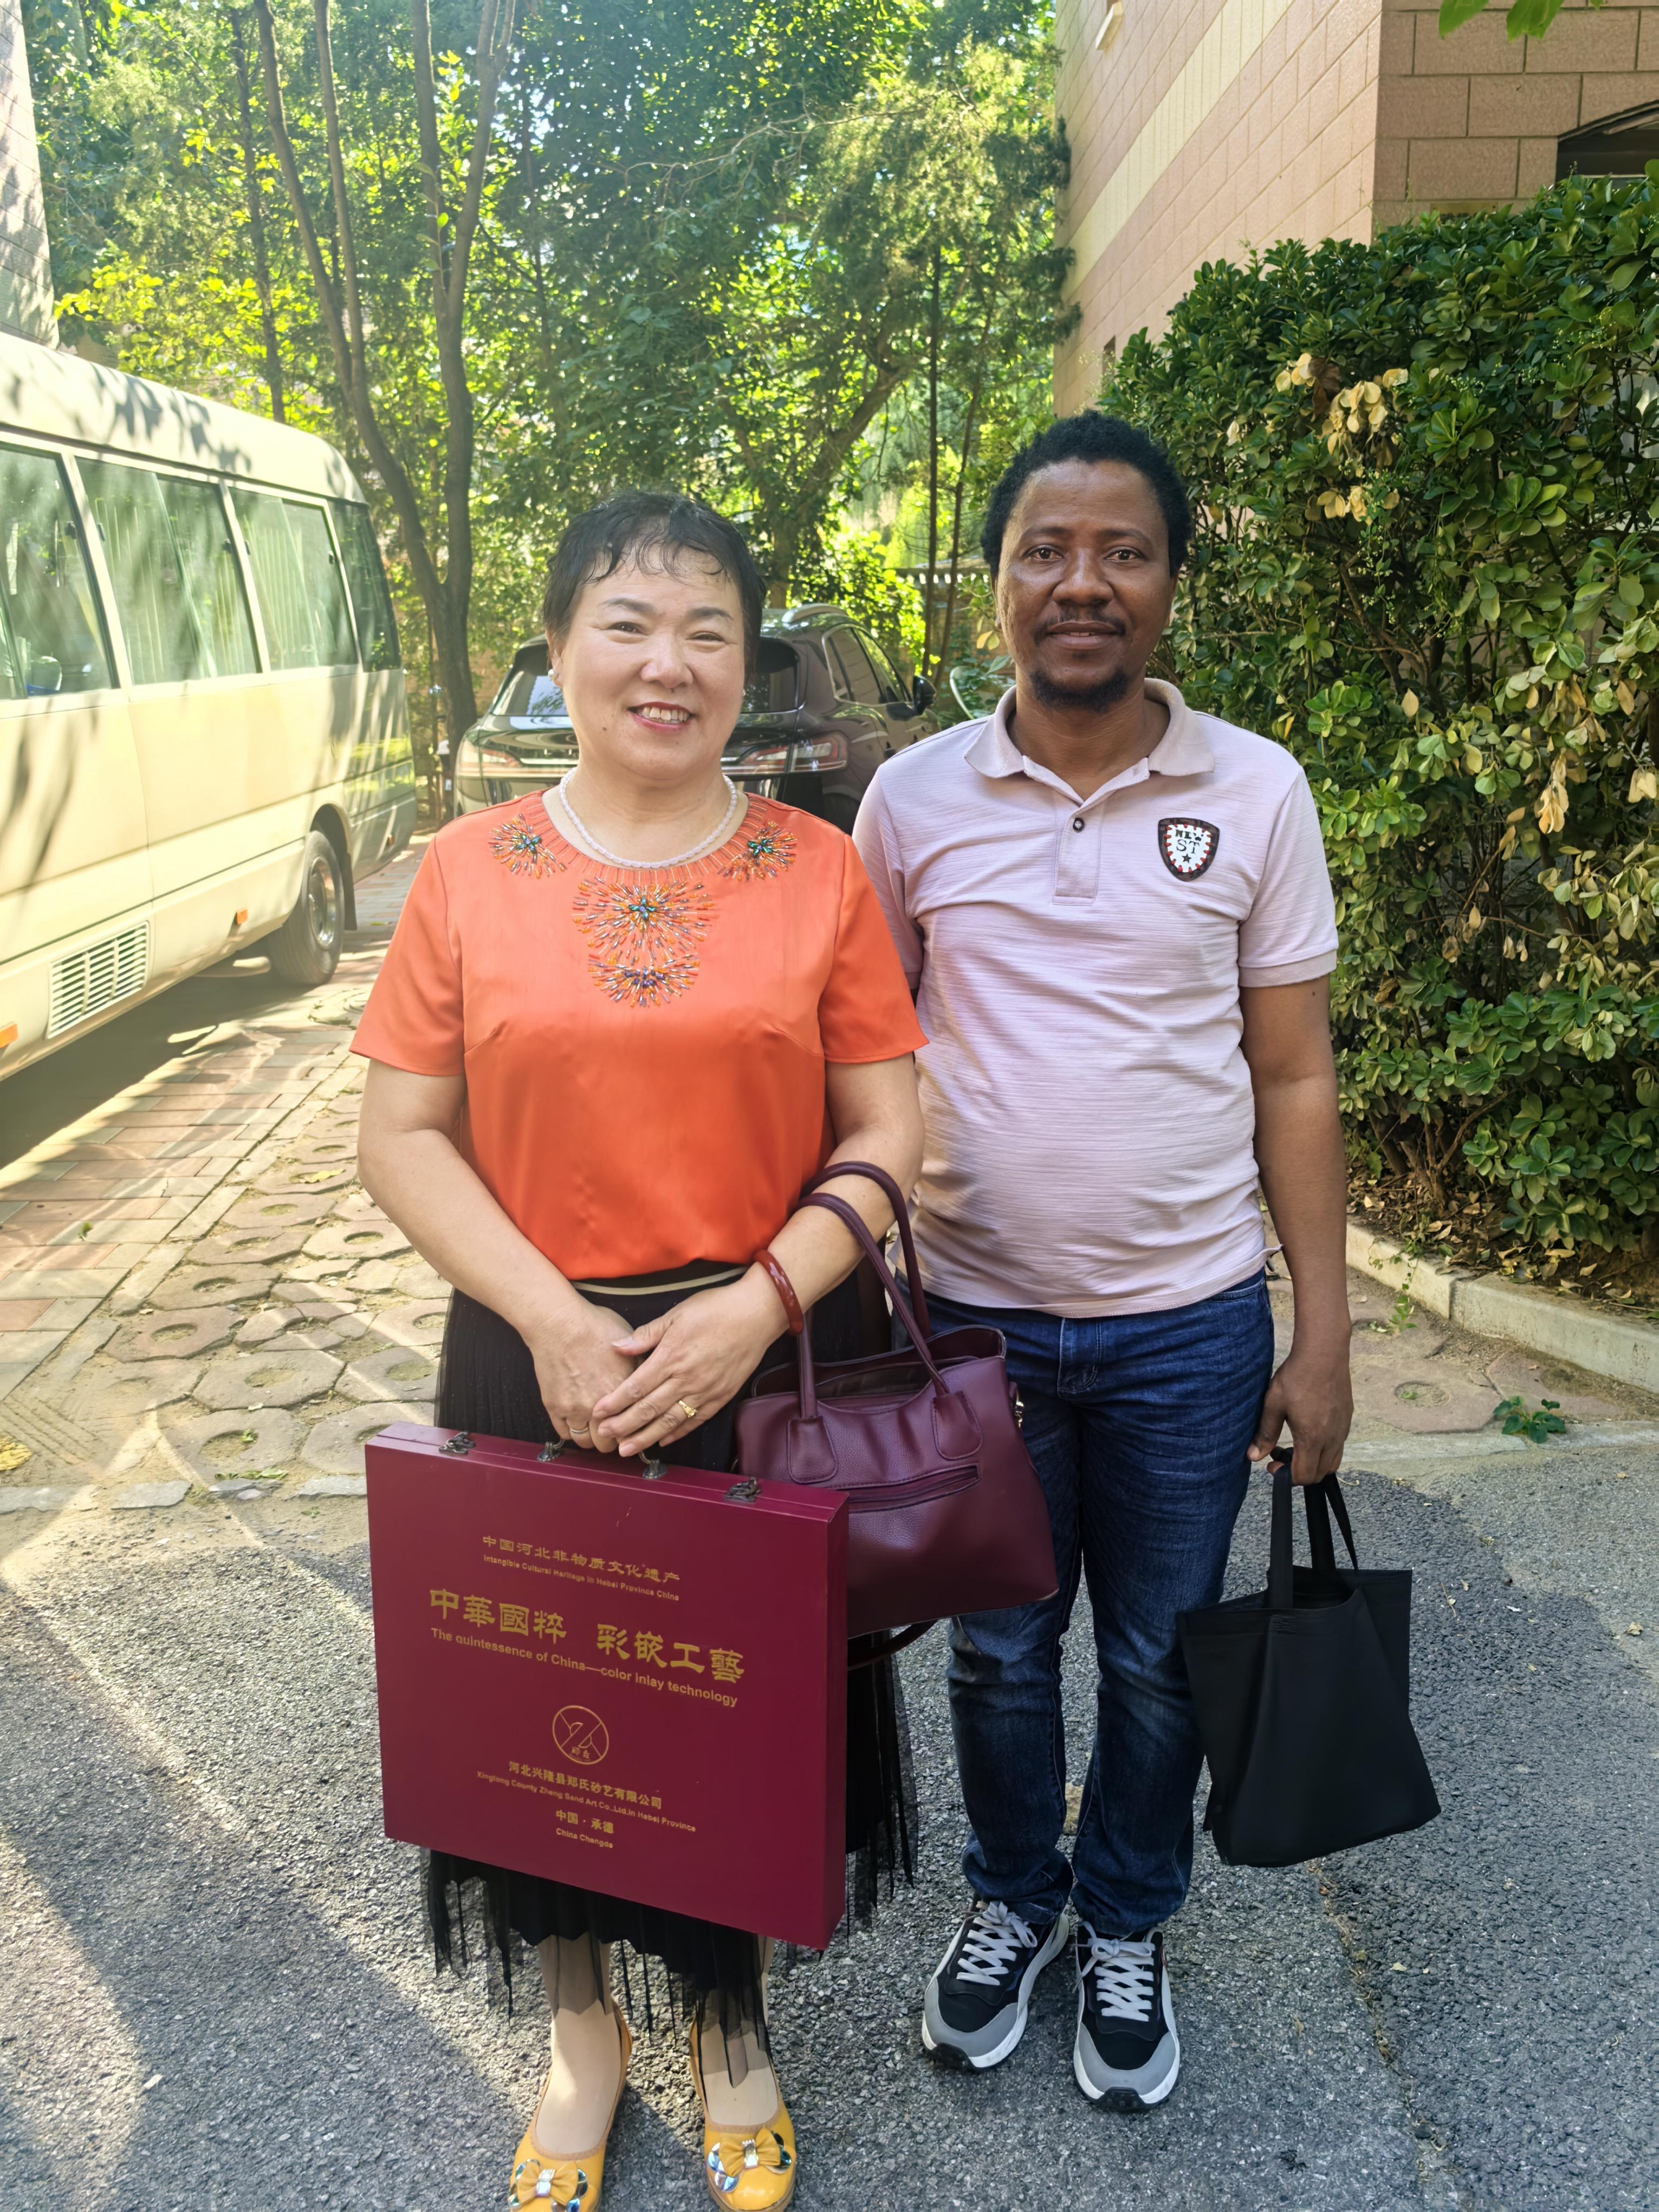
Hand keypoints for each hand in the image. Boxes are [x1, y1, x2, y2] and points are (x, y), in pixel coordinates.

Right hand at [523, 1299, 636, 1452]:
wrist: (559, 1324)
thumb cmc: (594, 1326)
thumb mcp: (628, 1342)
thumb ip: (640, 1365)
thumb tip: (649, 1378)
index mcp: (623, 1390)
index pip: (633, 1426)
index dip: (634, 1429)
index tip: (632, 1427)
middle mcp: (600, 1405)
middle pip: (610, 1442)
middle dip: (614, 1438)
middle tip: (614, 1430)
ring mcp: (575, 1409)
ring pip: (587, 1443)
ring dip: (593, 1439)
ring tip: (595, 1429)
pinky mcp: (555, 1407)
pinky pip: (565, 1434)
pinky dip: (572, 1432)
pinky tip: (577, 1423)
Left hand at [590, 1272, 784, 1457]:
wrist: (756, 1315)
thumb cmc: (715, 1309)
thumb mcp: (676, 1314)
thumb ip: (646, 1334)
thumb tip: (617, 1347)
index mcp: (671, 1356)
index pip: (636, 1386)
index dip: (615, 1402)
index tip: (598, 1412)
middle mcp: (686, 1378)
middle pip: (649, 1408)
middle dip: (624, 1425)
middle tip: (605, 1437)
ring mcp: (704, 1391)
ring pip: (670, 1420)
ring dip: (646, 1437)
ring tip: (628, 1450)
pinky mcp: (720, 1397)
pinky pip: (695, 1420)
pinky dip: (678, 1432)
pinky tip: (663, 1440)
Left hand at [1248, 1336, 1352, 1486]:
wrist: (1324, 1353)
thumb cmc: (1296, 1377)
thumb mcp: (1273, 1405)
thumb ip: (1265, 1433)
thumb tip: (1253, 1457)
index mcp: (1312, 1438)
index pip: (1304, 1476)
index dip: (1286, 1477)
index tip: (1271, 1463)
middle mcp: (1332, 1439)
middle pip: (1319, 1474)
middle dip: (1298, 1472)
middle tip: (1279, 1454)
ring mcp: (1343, 1430)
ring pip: (1332, 1462)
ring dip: (1313, 1463)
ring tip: (1295, 1445)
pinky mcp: (1347, 1420)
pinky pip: (1338, 1446)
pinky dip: (1324, 1450)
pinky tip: (1309, 1431)